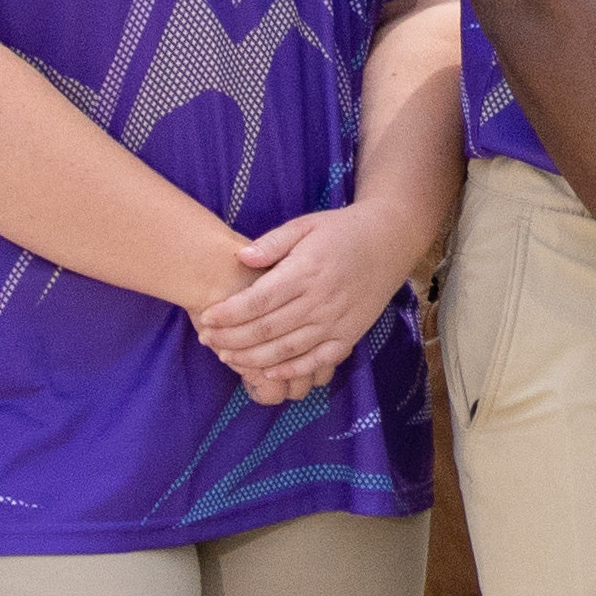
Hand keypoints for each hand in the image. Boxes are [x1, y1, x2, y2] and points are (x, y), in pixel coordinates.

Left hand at [190, 202, 397, 403]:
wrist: (389, 241)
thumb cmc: (340, 231)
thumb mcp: (305, 224)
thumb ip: (272, 242)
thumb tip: (241, 257)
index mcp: (306, 271)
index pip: (259, 300)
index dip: (229, 313)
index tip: (206, 318)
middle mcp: (321, 300)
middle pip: (268, 329)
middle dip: (232, 339)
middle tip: (207, 340)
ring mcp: (337, 321)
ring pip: (288, 349)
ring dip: (253, 358)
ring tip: (227, 357)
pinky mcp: (350, 334)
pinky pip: (319, 359)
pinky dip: (293, 369)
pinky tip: (269, 371)